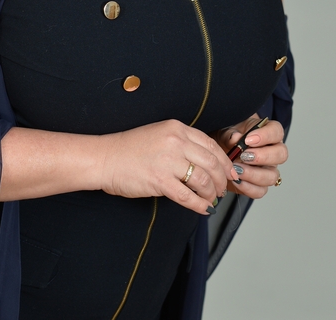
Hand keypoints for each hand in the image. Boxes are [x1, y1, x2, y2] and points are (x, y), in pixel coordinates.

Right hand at [99, 119, 239, 214]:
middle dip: (222, 179)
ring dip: (212, 193)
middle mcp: (175, 141)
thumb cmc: (130, 149)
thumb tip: (206, 161)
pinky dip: (200, 205)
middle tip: (223, 189)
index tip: (230, 171)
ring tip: (212, 199)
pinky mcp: (160, 181)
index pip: (210, 144)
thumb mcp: (160, 134)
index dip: (224, 160)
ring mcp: (168, 161)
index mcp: (176, 128)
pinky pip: (188, 196)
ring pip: (204, 180)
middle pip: (212, 162)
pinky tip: (203, 208)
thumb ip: (182, 143)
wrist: (105, 158)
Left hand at [215, 114, 287, 198]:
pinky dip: (247, 187)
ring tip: (237, 169)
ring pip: (272, 176)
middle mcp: (272, 152)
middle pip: (281, 155)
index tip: (248, 139)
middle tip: (244, 156)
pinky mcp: (259, 185)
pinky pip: (260, 191)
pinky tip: (236, 180)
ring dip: (254, 174)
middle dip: (262, 157)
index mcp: (267, 133)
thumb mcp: (225, 131)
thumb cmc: (227, 139)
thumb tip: (235, 137)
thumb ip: (230, 134)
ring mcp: (268, 170)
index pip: (277, 131)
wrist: (218, 155)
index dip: (266, 136)